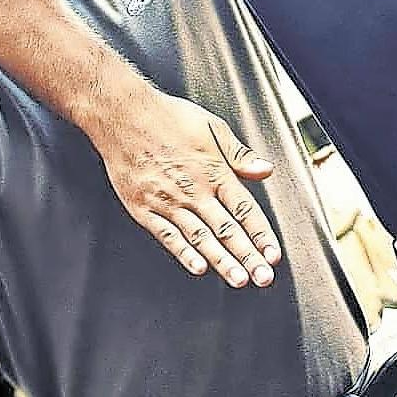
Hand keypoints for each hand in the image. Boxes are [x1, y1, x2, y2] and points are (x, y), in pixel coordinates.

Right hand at [92, 90, 281, 286]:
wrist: (123, 116)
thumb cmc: (167, 117)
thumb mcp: (211, 127)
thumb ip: (238, 154)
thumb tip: (263, 169)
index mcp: (213, 171)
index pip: (244, 209)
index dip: (261, 234)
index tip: (273, 255)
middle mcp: (194, 190)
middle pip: (226, 230)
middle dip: (248, 257)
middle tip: (262, 278)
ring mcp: (168, 201)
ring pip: (201, 238)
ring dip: (221, 262)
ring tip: (238, 280)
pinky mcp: (145, 208)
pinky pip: (168, 236)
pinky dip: (184, 254)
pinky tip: (198, 267)